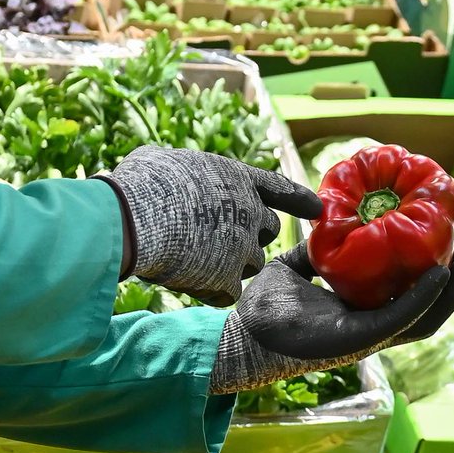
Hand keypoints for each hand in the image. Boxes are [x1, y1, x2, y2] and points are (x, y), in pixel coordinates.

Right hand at [98, 147, 321, 306]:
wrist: (137, 219)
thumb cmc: (141, 184)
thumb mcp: (161, 160)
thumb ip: (179, 171)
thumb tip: (163, 167)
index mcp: (237, 178)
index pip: (278, 188)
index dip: (298, 199)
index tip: (316, 208)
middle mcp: (250, 212)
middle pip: (266, 232)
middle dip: (248, 237)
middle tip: (214, 239)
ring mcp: (242, 248)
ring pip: (249, 264)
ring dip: (228, 265)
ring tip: (194, 259)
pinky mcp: (228, 279)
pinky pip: (226, 291)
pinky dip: (210, 290)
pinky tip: (188, 282)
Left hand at [209, 242, 453, 393]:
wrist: (239, 332)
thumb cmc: (265, 307)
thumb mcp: (295, 266)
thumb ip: (318, 248)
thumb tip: (330, 217)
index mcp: (362, 311)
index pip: (410, 293)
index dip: (435, 271)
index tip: (450, 240)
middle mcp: (371, 327)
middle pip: (428, 307)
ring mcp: (368, 337)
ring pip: (425, 318)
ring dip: (451, 290)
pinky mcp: (358, 341)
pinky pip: (400, 319)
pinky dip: (422, 298)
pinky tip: (438, 274)